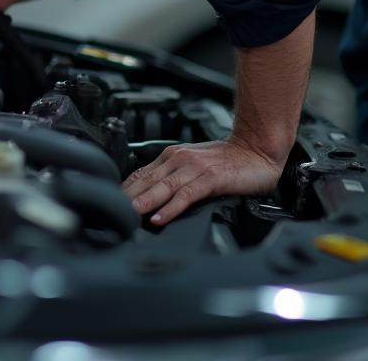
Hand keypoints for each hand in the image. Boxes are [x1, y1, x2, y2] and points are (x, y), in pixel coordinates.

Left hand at [121, 136, 283, 224]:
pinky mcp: (210, 179)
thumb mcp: (195, 165)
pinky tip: (160, 218)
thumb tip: (154, 195)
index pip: (141, 173)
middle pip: (147, 180)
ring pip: (162, 187)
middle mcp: (178, 159)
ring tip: (129, 215)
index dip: (125, 189)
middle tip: (112, 212)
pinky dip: (171, 207)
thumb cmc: (228, 160)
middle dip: (128, 197)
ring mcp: (193, 168)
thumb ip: (175, 177)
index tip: (110, 203)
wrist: (256, 148)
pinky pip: (185, 195)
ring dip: (144, 202)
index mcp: (172, 156)